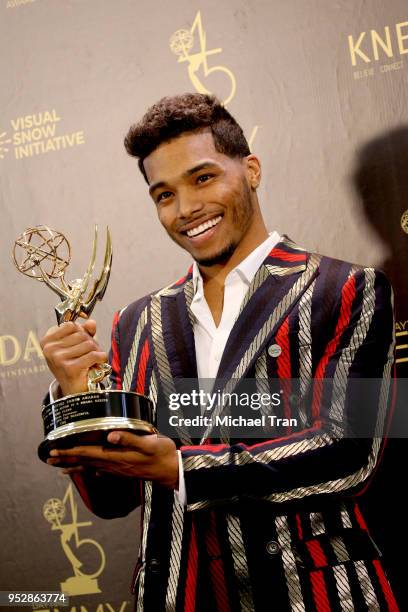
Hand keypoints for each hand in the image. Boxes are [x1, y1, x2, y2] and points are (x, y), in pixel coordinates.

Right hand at [40, 319, 107, 395]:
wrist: (74, 391)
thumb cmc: (75, 364)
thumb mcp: (76, 345)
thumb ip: (84, 331)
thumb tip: (91, 323)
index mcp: (47, 341)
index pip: (71, 325)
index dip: (80, 332)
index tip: (80, 342)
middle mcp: (49, 349)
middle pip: (81, 334)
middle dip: (90, 343)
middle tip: (89, 353)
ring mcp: (58, 359)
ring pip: (89, 344)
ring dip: (96, 351)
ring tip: (92, 360)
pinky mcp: (70, 368)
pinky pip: (93, 355)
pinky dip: (100, 358)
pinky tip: (97, 364)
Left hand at [47, 431, 178, 489]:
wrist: (173, 471)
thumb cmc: (162, 454)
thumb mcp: (150, 443)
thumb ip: (130, 439)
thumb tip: (111, 435)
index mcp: (118, 456)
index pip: (88, 453)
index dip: (70, 451)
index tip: (55, 450)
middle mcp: (114, 465)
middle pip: (84, 462)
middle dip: (66, 459)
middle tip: (49, 457)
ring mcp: (117, 469)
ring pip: (90, 467)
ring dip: (74, 465)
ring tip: (60, 465)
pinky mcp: (122, 469)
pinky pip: (99, 469)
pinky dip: (88, 469)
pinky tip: (86, 470)